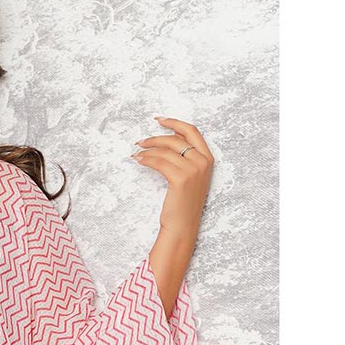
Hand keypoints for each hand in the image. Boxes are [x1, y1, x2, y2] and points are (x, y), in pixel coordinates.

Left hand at [133, 116, 213, 239]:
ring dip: (147, 150)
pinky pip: (159, 162)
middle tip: (141, 141)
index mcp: (208, 158)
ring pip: (165, 151)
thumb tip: (165, 141)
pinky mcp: (181, 178)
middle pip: (176, 139)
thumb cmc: (183, 202)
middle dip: (156, 137)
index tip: (159, 120)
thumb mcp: (190, 176)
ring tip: (136, 153)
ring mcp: (193, 169)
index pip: (192, 131)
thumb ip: (185, 158)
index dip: (175, 122)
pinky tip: (139, 161)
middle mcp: (203, 161)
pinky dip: (146, 160)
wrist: (183, 224)